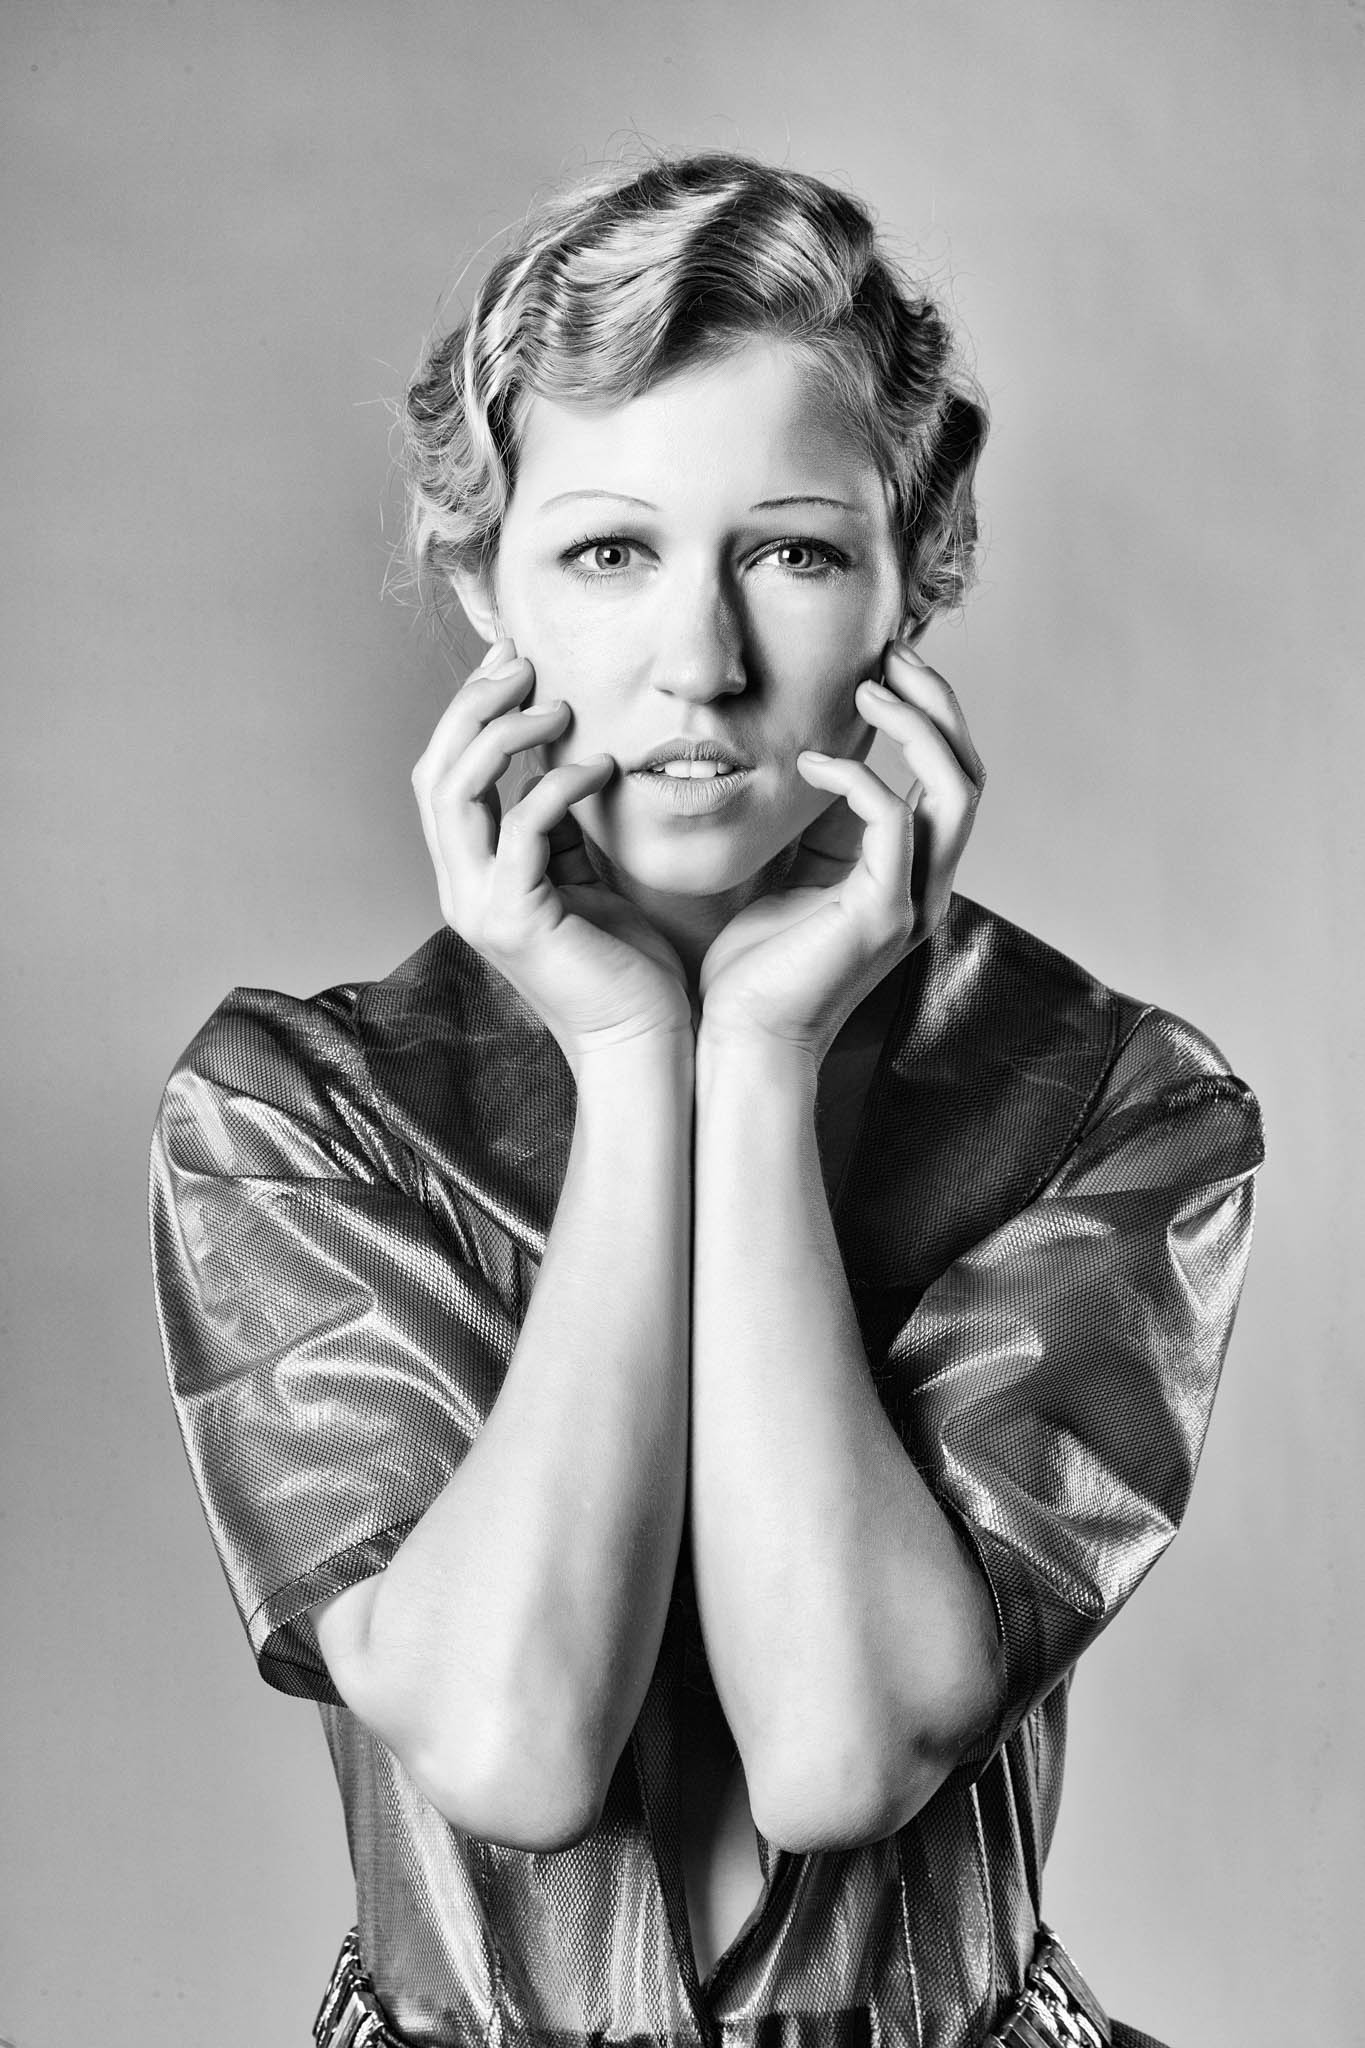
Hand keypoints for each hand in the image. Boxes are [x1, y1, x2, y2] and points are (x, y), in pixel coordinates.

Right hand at [412, 638, 692, 1067]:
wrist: (642, 1042)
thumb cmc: (625, 966)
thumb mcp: (582, 879)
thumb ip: (558, 828)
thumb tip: (562, 760)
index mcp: (470, 876)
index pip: (443, 775)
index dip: (469, 712)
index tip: (514, 663)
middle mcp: (460, 888)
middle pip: (434, 771)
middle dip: (473, 706)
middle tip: (524, 663)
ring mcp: (479, 906)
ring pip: (456, 791)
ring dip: (504, 734)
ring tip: (559, 707)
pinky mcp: (516, 920)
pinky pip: (521, 828)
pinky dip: (556, 785)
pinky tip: (601, 766)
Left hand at [697, 640, 985, 1060]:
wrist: (740, 1041)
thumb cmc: (750, 970)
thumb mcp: (786, 875)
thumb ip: (813, 823)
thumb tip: (803, 753)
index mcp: (907, 875)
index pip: (947, 778)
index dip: (928, 715)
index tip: (884, 666)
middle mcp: (925, 885)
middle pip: (970, 772)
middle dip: (937, 704)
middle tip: (890, 656)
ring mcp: (913, 900)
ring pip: (958, 790)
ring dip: (919, 726)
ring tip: (868, 690)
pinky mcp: (884, 914)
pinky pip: (893, 821)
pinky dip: (859, 777)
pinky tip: (810, 763)